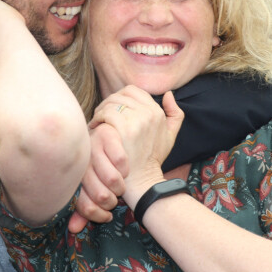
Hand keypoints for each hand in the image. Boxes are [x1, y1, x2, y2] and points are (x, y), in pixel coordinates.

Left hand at [68, 124, 128, 232]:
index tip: (106, 215)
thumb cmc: (95, 167)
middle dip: (112, 202)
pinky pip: (122, 161)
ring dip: (121, 187)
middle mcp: (80, 161)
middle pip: (101, 196)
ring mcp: (93, 147)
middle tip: (115, 197)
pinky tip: (124, 169)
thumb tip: (74, 229)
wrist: (101, 134)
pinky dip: (126, 169)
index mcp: (72, 177)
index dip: (99, 215)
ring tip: (120, 184)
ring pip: (113, 180)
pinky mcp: (107, 135)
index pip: (85, 206)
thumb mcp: (88, 187)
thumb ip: (84, 208)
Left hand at [90, 86, 183, 206]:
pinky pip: (107, 113)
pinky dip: (98, 118)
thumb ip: (175, 113)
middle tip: (102, 114)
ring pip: (113, 102)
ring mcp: (137, 120)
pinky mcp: (125, 129)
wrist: (144, 180)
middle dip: (109, 102)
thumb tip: (168, 94)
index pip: (133, 91)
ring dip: (102, 110)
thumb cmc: (153, 158)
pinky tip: (95, 127)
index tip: (113, 109)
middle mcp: (149, 112)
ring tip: (98, 121)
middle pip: (121, 94)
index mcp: (157, 111)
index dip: (120, 97)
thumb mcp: (170, 135)